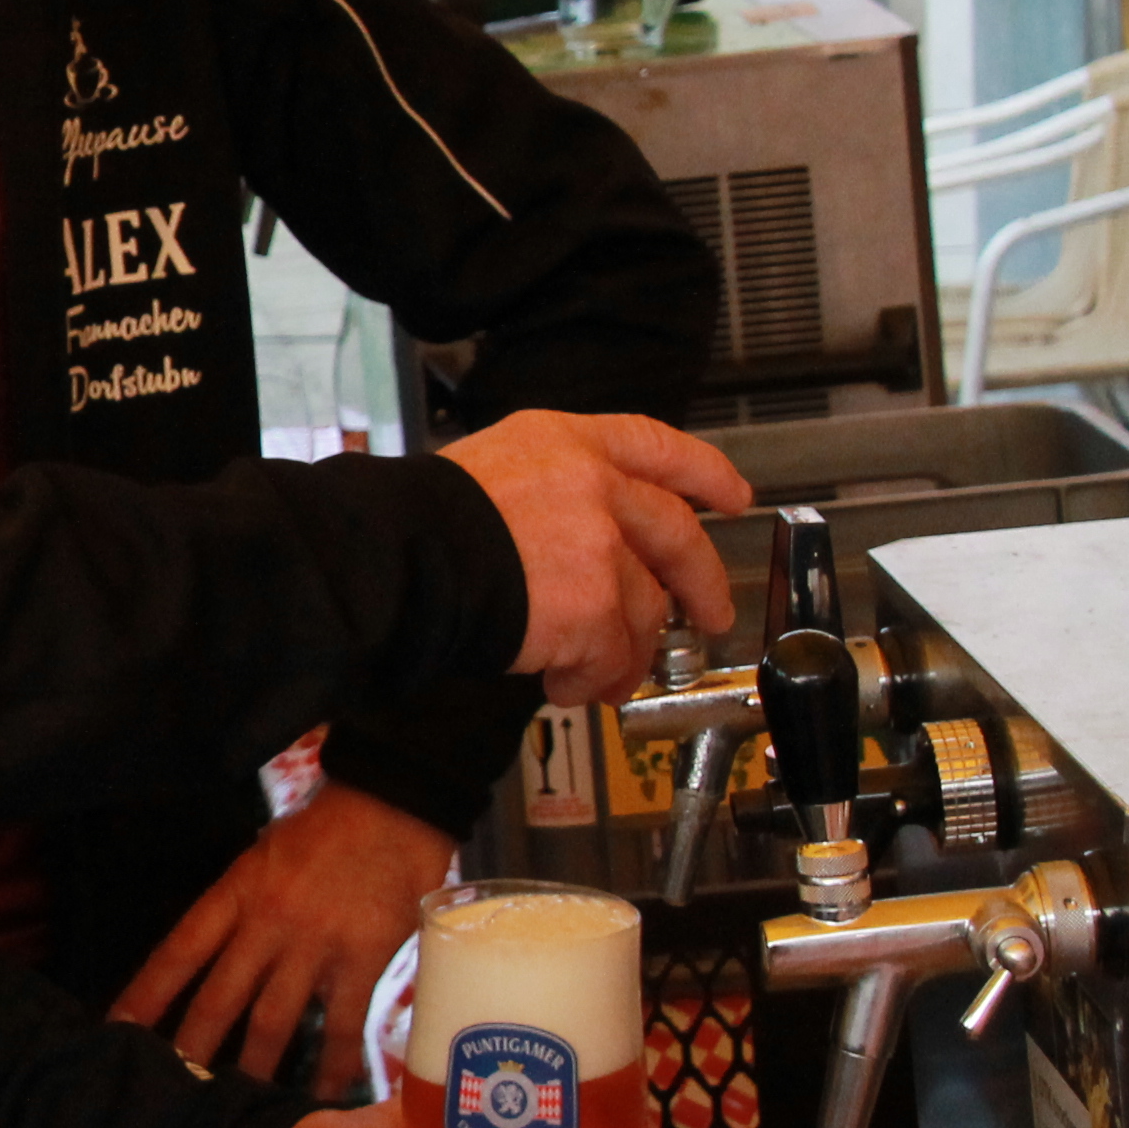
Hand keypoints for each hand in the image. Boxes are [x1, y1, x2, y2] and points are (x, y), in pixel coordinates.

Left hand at [112, 784, 451, 1085]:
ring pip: (272, 1023)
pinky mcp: (362, 962)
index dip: (145, 994)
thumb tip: (220, 941)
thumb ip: (243, 900)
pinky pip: (342, 1027)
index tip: (116, 1030)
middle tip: (167, 1094)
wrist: (394, 803)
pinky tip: (322, 1098)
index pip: (178, 951)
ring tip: (235, 1112)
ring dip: (253, 1070)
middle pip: (217, 999)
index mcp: (236, 891)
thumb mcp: (264, 851)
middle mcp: (267, 923)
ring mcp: (314, 946)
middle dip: (190, 1049)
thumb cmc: (327, 825)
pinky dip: (332, 1068)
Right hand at [438, 411, 749, 704]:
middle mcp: (596, 486)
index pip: (655, 445)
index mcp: (566, 443)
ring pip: (644, 611)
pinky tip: (563, 684)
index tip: (732, 495)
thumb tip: (579, 545)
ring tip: (596, 676)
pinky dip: (592, 679)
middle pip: (676, 535)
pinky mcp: (597, 607)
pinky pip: (613, 657)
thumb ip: (551, 493)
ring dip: (624, 652)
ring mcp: (602, 547)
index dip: (702, 473)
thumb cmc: (418, 525)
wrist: (396, 559)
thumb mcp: (490, 472)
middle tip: (711, 614)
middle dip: (701, 582)